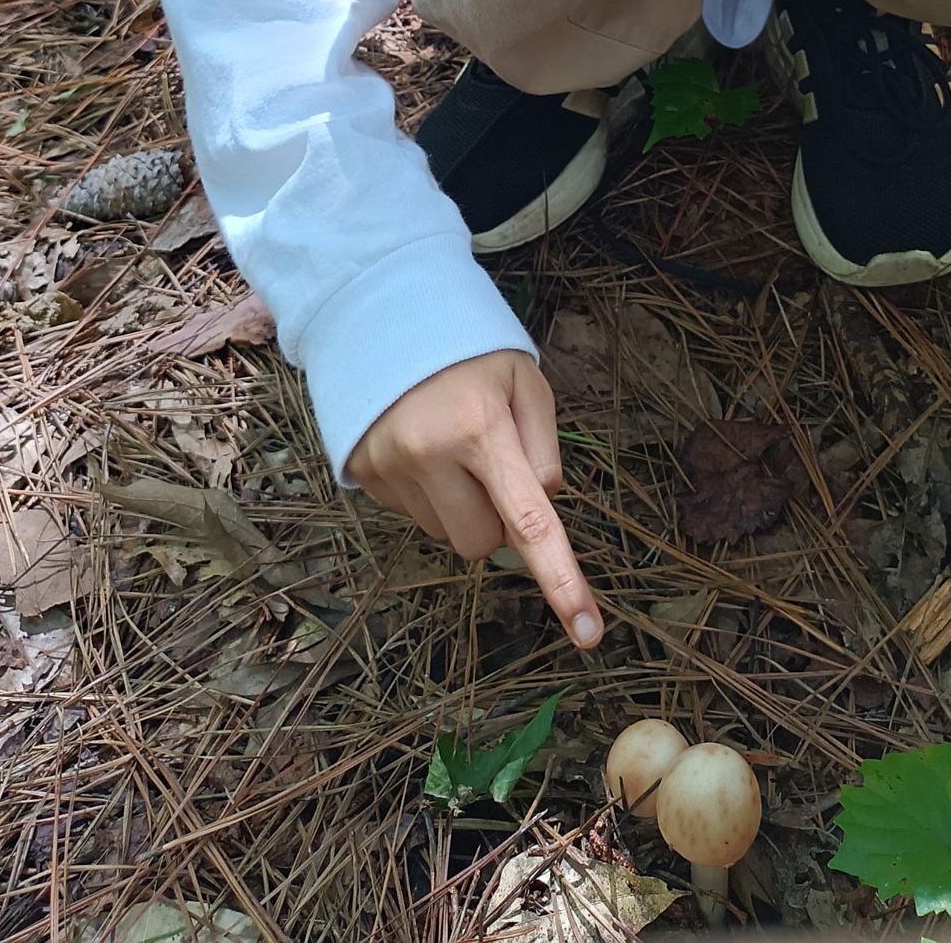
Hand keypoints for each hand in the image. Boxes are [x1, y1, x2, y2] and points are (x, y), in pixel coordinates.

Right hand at [346, 349, 602, 651]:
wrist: (380, 316)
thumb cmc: (468, 349)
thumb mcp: (524, 378)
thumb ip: (543, 444)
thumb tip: (543, 502)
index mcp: (480, 429)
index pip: (529, 522)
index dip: (561, 580)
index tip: (588, 633)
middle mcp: (428, 456)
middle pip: (482, 543)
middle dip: (497, 518)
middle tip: (492, 463)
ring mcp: (388, 470)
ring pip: (447, 535)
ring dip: (461, 507)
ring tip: (451, 446)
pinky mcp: (362, 477)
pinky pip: (412, 516)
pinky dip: (428, 494)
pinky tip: (422, 448)